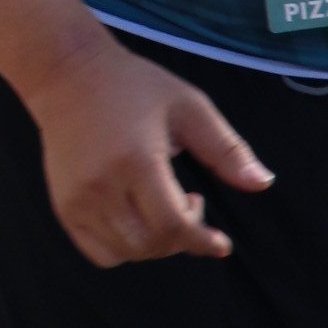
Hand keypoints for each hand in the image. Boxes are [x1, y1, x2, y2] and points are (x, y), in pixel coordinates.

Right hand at [31, 41, 274, 266]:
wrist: (67, 75)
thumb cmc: (134, 87)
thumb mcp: (189, 107)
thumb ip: (227, 148)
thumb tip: (264, 183)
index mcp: (136, 159)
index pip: (173, 224)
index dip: (201, 240)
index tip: (220, 243)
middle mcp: (101, 184)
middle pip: (151, 243)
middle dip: (182, 239)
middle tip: (190, 204)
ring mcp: (77, 198)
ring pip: (126, 251)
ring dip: (156, 245)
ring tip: (162, 209)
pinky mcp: (63, 205)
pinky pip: (99, 252)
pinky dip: (124, 249)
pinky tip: (136, 221)